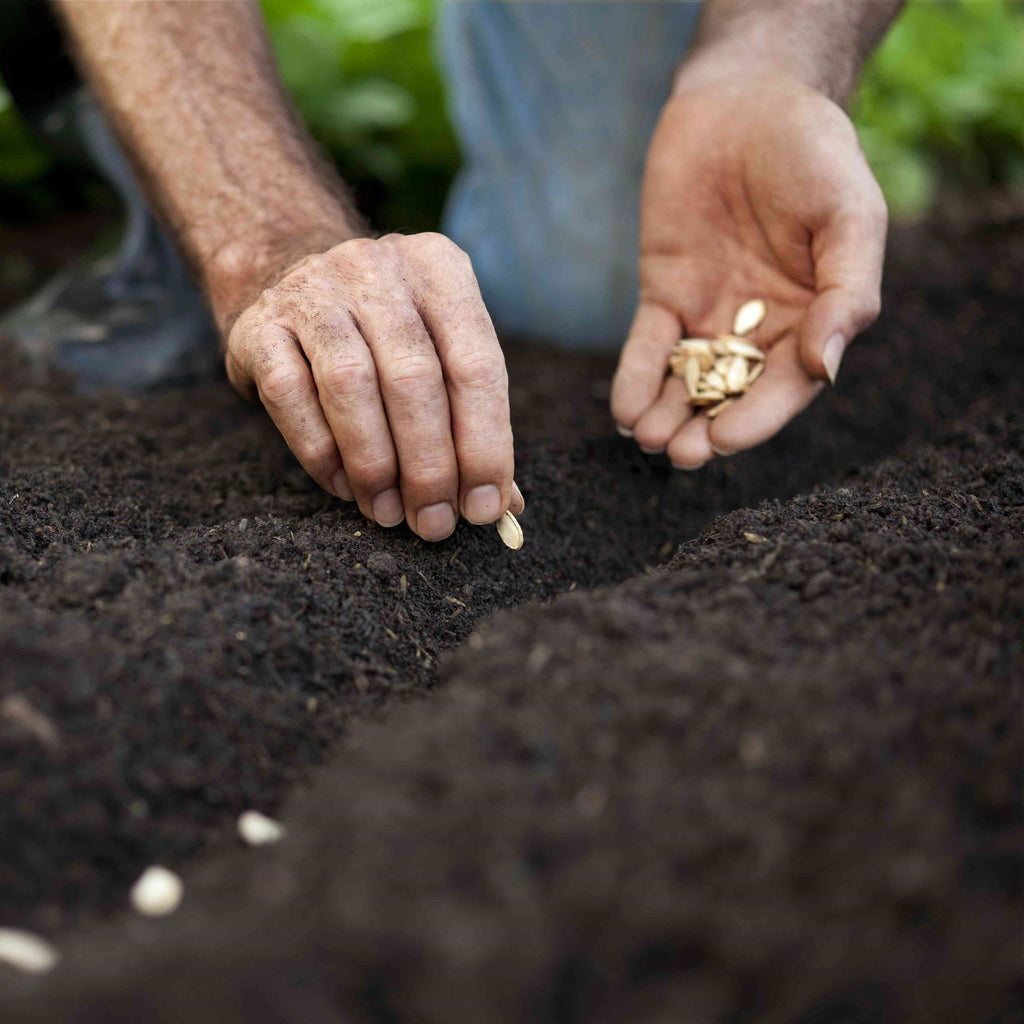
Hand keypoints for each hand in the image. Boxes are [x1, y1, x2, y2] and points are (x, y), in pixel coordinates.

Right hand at [224, 233, 520, 540]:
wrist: (287, 276)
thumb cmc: (386, 337)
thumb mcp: (440, 354)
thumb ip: (474, 422)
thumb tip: (504, 506)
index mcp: (440, 272)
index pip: (477, 364)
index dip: (485, 444)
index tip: (483, 509)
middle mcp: (377, 270)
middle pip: (413, 378)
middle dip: (429, 466)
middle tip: (434, 524)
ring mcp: (313, 290)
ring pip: (350, 384)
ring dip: (374, 464)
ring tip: (389, 513)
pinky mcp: (258, 325)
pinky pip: (289, 395)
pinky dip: (320, 451)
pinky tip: (344, 486)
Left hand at [611, 71, 887, 468]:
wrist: (746, 100)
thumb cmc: (815, 154)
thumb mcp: (849, 216)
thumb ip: (847, 292)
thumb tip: (826, 370)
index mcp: (813, 321)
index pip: (785, 387)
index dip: (755, 419)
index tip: (724, 441)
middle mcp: (761, 329)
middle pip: (732, 396)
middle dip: (705, 429)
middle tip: (679, 453)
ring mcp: (710, 314)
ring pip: (687, 381)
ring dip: (666, 414)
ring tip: (647, 438)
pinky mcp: (665, 293)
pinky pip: (648, 345)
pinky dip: (635, 377)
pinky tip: (624, 408)